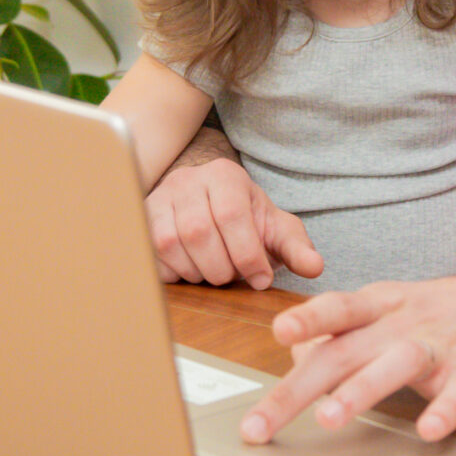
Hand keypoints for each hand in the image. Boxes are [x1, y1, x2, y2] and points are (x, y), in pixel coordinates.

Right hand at [144, 156, 322, 287]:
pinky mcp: (141, 218)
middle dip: (221, 267)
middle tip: (233, 277)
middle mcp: (188, 180)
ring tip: (213, 273)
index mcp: (225, 176)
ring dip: (196, 271)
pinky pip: (151, 254)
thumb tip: (314, 267)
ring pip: (170, 244)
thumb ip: (296, 247)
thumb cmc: (245, 221)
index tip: (261, 279)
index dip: (247, 255)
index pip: (232, 215)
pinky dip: (174, 272)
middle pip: (198, 232)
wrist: (207, 206)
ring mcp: (159, 198)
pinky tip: (191, 270)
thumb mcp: (275, 229)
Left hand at [241, 261, 455, 443]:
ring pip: (396, 364)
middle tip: (260, 424)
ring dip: (360, 390)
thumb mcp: (384, 311)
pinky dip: (444, 412)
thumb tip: (294, 356)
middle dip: (297, 390)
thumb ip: (338, 334)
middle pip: (344, 353)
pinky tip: (428, 431)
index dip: (307, 319)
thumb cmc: (436, 313)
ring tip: (329, 417)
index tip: (278, 331)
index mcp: (376, 307)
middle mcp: (401, 324)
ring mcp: (438, 348)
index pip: (335, 311)